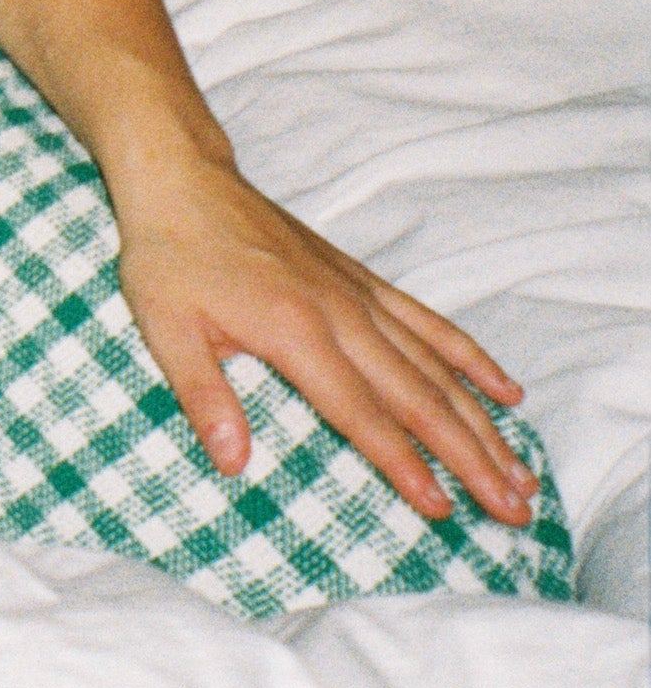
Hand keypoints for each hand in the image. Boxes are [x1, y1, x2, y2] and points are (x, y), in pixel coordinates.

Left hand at [111, 152, 538, 530]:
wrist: (183, 177)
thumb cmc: (169, 254)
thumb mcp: (165, 326)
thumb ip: (202, 395)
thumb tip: (230, 463)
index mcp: (294, 331)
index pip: (361, 413)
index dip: (404, 465)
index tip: (445, 511)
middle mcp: (339, 313)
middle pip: (418, 396)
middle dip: (469, 457)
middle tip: (513, 509)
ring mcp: (356, 293)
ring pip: (435, 365)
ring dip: (481, 420)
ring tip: (521, 470)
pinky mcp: (358, 278)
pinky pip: (426, 321)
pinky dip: (468, 356)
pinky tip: (504, 389)